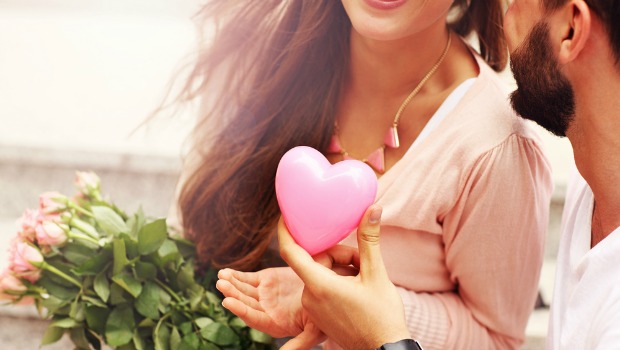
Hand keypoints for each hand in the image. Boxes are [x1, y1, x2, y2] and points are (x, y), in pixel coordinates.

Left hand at [216, 266, 324, 348]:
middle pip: (245, 303)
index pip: (253, 318)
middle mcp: (265, 310)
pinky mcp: (265, 279)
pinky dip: (236, 275)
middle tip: (221, 284)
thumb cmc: (324, 313)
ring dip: (231, 283)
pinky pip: (246, 278)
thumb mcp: (315, 330)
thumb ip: (299, 344)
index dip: (241, 310)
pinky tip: (225, 272)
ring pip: (243, 289)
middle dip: (232, 293)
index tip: (227, 301)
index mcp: (274, 324)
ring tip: (221, 276)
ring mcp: (264, 294)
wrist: (328, 288)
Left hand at [279, 205, 410, 349]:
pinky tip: (357, 289)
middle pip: (315, 262)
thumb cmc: (382, 315)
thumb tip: (372, 209)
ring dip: (340, 270)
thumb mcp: (377, 273)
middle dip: (337, 256)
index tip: (284, 215)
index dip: (284, 231)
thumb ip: (369, 239)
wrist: (384, 349)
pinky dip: (337, 282)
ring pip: (320, 275)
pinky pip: (321, 289)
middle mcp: (309, 298)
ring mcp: (312, 309)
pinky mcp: (318, 316)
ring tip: (363, 278)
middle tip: (361, 261)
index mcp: (319, 285)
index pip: (290, 252)